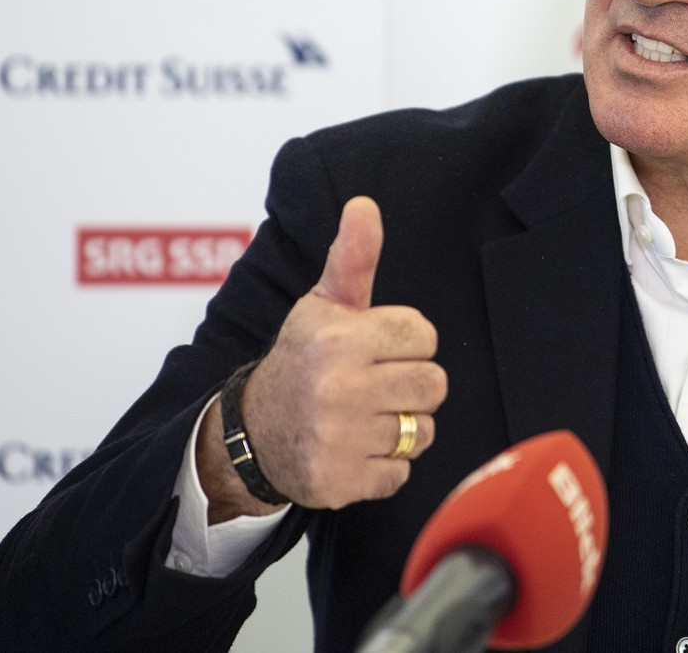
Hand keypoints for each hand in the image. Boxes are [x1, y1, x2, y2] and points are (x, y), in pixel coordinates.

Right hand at [198, 196, 445, 518]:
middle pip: (435, 385)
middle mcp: (336, 387)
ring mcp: (337, 438)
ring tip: (365, 416)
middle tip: (376, 385)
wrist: (252, 433)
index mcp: (337, 338)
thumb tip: (365, 205)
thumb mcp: (323, 305)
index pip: (426, 336)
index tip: (377, 348)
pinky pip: (402, 473)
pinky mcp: (338, 482)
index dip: (408, 342)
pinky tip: (355, 449)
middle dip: (412, 384)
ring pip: (423, 431)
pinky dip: (385, 466)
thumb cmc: (304, 359)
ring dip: (402, 427)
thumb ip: (353, 257)